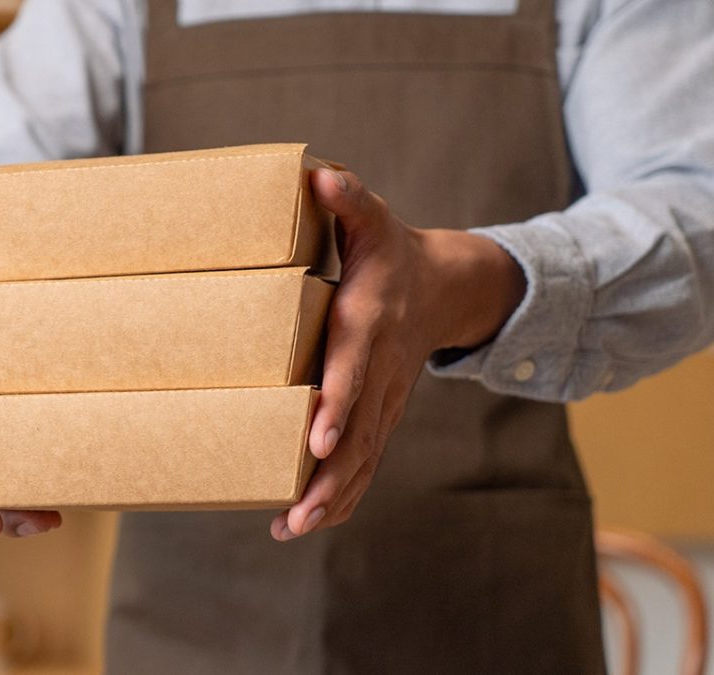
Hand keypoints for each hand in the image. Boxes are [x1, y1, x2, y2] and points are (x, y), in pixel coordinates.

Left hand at [271, 168, 525, 540]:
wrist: (446, 286)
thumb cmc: (392, 251)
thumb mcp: (373, 218)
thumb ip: (347, 199)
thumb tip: (317, 175)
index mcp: (371, 324)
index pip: (355, 368)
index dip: (340, 403)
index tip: (317, 437)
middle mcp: (383, 371)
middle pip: (360, 431)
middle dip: (330, 475)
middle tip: (297, 512)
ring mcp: (388, 398)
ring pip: (364, 456)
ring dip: (332, 495)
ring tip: (294, 528)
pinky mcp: (385, 414)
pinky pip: (367, 460)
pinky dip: (343, 493)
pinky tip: (309, 522)